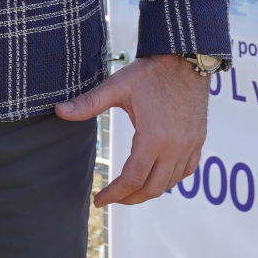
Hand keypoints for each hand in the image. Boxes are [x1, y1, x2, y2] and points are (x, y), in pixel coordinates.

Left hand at [56, 55, 208, 205]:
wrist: (187, 58)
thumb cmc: (152, 72)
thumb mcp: (118, 86)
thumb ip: (89, 103)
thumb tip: (59, 111)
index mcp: (153, 138)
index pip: (132, 180)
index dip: (114, 194)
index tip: (99, 200)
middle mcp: (174, 147)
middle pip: (151, 188)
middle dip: (130, 199)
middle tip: (113, 198)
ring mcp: (189, 144)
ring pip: (170, 183)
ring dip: (149, 190)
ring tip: (131, 188)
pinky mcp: (198, 139)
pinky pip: (186, 171)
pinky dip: (171, 180)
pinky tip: (158, 176)